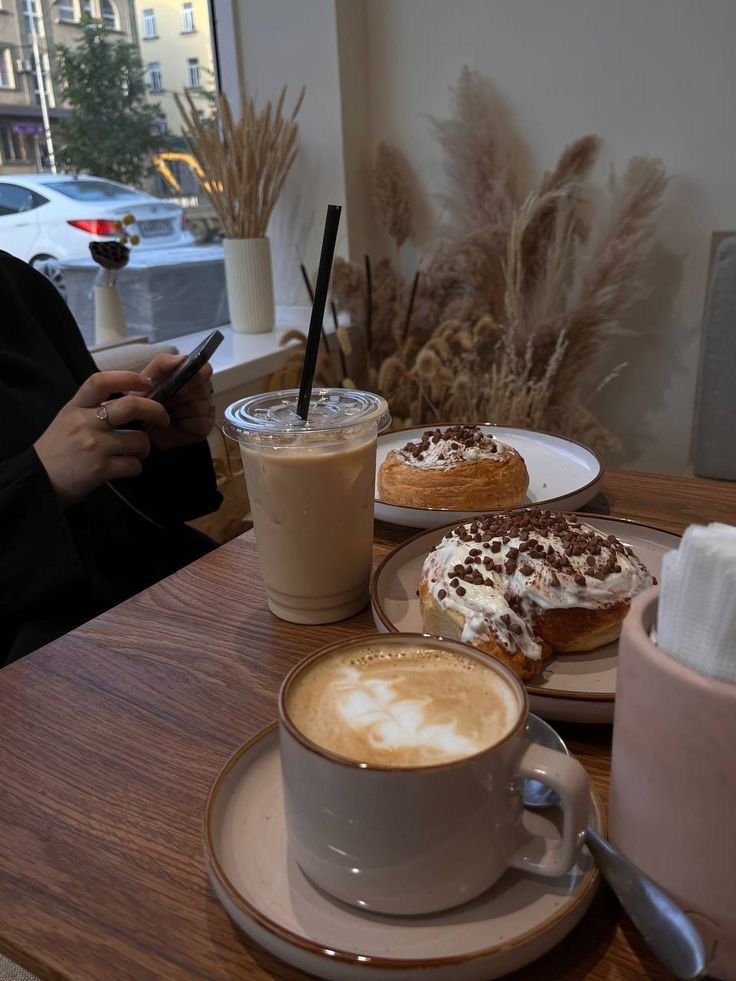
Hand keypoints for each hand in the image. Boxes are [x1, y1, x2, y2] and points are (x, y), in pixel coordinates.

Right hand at [34, 371, 169, 507]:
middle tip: (163, 418)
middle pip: (131, 406)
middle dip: (156, 410)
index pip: (101, 381)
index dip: (128, 377)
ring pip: (139, 440)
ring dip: (144, 448)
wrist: (38, 480)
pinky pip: (134, 465)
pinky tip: (125, 468)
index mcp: (76, 406)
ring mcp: (94, 446)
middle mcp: (85, 422)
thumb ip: (94, 407)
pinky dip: (135, 467)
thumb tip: (131, 398)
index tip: (147, 381)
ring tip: (135, 452)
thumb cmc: (58, 449)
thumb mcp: (69, 418)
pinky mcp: (100, 469)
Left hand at [140, 353, 215, 451]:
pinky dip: (186, 423)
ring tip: (167, 414)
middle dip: (185, 392)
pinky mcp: (205, 425)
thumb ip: (161, 364)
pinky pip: (202, 420)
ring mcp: (204, 408)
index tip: (180, 383)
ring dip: (181, 409)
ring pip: (202, 404)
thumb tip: (183, 357)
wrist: (140, 431)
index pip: (204, 368)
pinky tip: (175, 424)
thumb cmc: (144, 403)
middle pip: (204, 386)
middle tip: (169, 399)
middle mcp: (200, 390)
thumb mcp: (146, 380)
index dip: (196, 373)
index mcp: (188, 375)